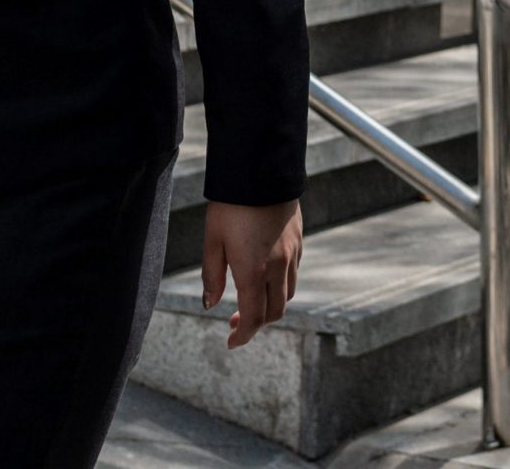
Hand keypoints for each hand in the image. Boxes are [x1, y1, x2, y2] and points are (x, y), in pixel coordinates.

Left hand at [201, 198, 302, 348]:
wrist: (262, 169)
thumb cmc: (231, 205)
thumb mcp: (213, 239)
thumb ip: (212, 276)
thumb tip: (210, 304)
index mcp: (253, 270)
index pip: (254, 317)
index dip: (243, 335)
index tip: (231, 341)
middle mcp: (277, 266)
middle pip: (275, 311)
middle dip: (257, 323)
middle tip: (236, 321)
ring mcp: (292, 253)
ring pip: (287, 293)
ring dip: (270, 305)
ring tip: (250, 298)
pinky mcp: (299, 240)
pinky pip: (293, 272)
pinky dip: (280, 284)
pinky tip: (264, 274)